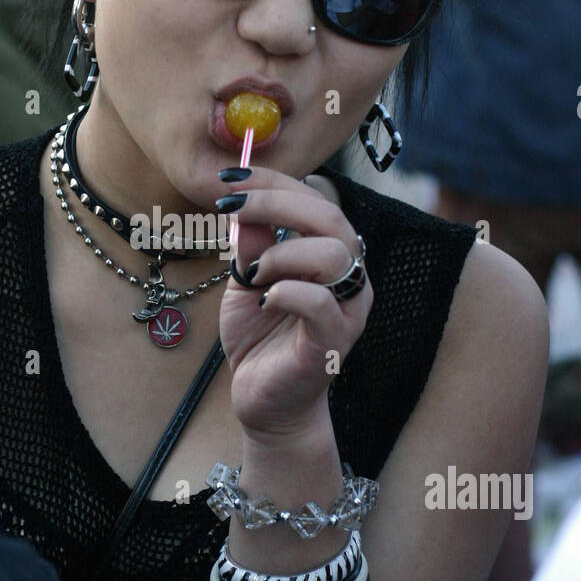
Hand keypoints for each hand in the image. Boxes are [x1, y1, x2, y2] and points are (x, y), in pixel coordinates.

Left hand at [217, 167, 372, 439]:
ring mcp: (347, 311)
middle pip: (329, 218)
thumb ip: (250, 243)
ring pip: (333, 254)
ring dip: (281, 253)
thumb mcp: (246, 281)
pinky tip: (263, 300)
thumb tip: (240, 200)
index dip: (274, 182)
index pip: (314, 200)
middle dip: (276, 202)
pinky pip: (321, 302)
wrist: (265, 403)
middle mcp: (349, 278)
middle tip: (232, 206)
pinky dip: (286, 291)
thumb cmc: (260, 339)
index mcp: (331, 255)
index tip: (230, 177)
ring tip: (254, 274)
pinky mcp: (333, 343)